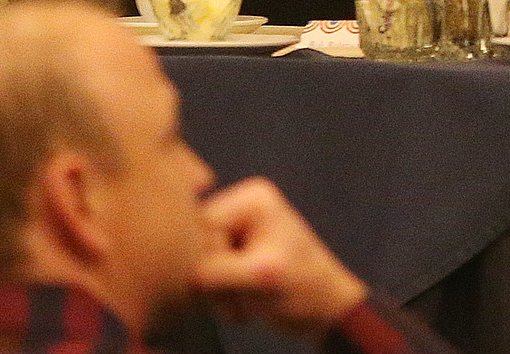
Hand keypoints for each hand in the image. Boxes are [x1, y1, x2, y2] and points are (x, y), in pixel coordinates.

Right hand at [194, 178, 366, 338]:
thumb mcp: (260, 278)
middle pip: (200, 241)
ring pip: (201, 259)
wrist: (328, 312)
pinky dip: (220, 294)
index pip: (204, 223)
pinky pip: (209, 270)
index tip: (236, 286)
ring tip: (244, 306)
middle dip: (215, 278)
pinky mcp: (237, 248)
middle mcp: (243, 204)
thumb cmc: (302, 290)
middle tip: (239, 302)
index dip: (212, 259)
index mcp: (252, 199)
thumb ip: (216, 269)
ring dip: (217, 290)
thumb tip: (181, 270)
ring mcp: (239, 226)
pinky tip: (242, 304)